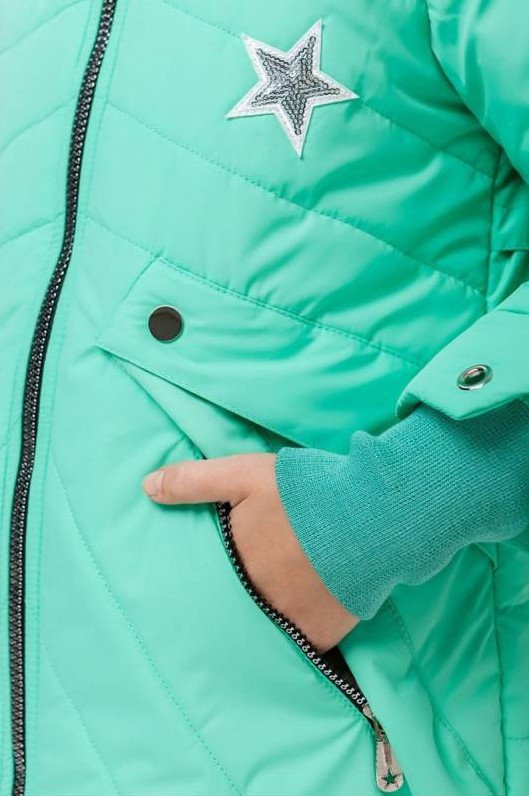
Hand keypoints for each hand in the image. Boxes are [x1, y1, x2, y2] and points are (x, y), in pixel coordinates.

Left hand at [142, 453, 358, 652]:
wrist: (372, 516)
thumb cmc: (305, 493)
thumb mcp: (245, 475)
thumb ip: (195, 481)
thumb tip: (145, 488)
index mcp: (235, 563)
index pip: (208, 582)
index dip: (205, 581)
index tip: (197, 587)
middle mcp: (255, 599)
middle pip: (234, 608)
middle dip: (231, 606)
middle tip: (230, 605)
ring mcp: (288, 621)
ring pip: (263, 630)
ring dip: (262, 622)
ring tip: (261, 619)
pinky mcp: (321, 634)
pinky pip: (299, 645)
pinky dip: (294, 638)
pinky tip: (295, 627)